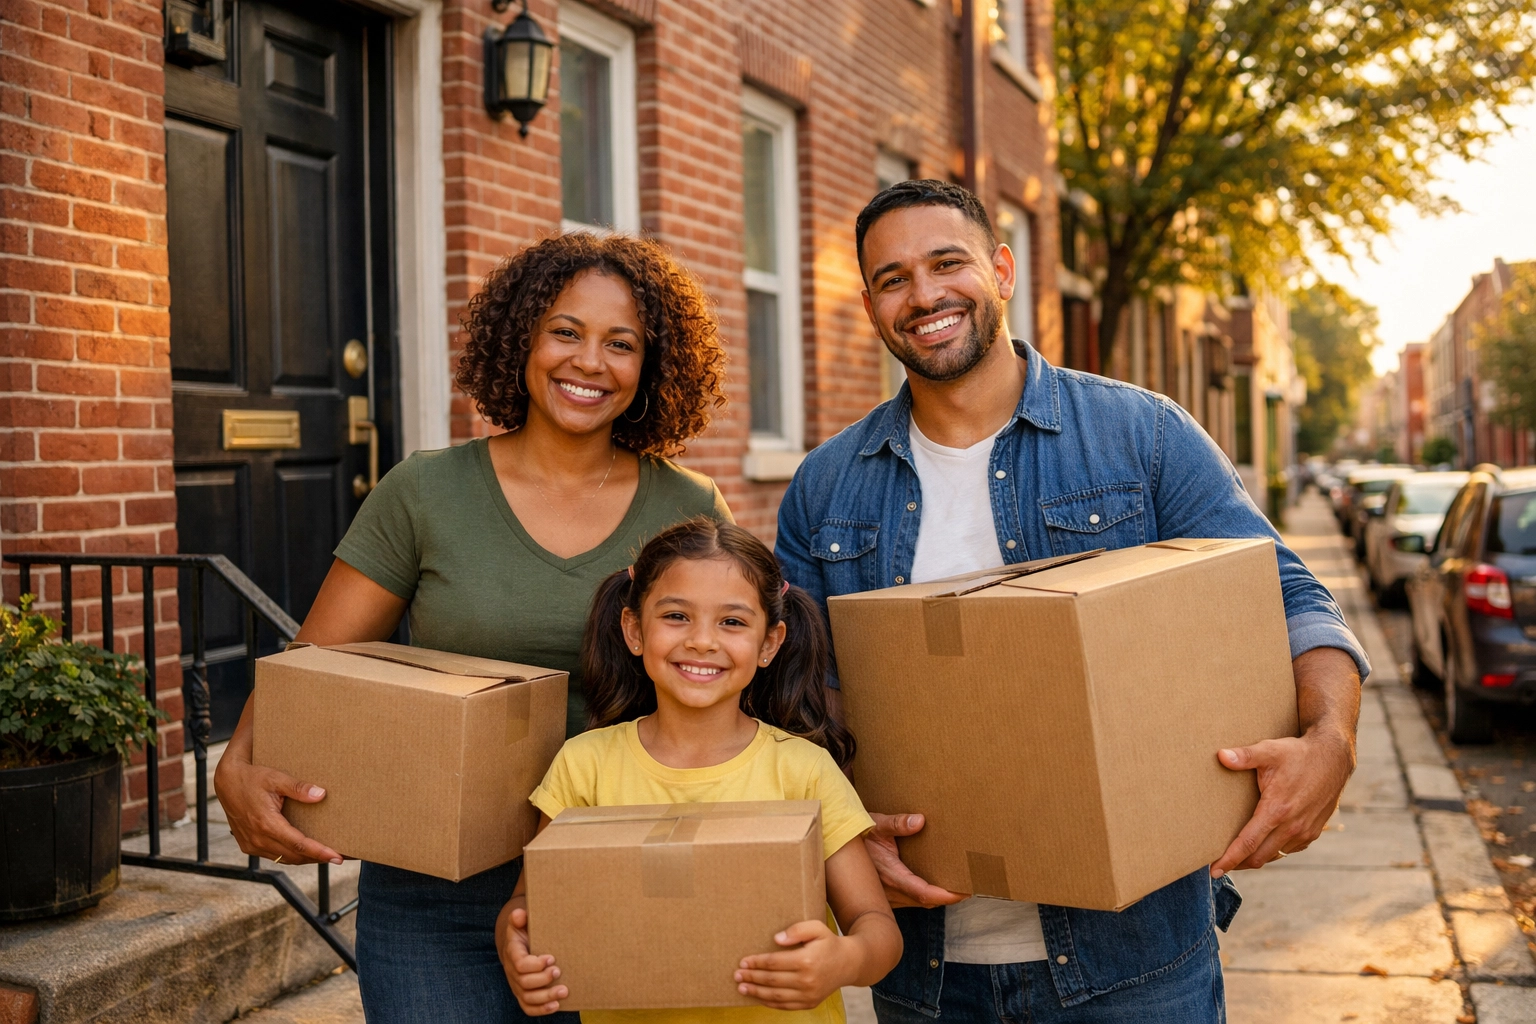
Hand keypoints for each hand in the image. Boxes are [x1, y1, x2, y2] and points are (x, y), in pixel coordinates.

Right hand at [214, 748, 340, 865]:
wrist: (226, 782)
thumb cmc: (252, 778)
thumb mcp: (276, 778)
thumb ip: (299, 788)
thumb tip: (321, 795)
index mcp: (266, 824)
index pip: (299, 844)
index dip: (320, 852)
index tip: (337, 857)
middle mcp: (258, 839)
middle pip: (294, 855)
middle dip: (318, 858)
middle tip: (340, 857)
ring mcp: (251, 844)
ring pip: (284, 858)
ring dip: (305, 858)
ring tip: (327, 855)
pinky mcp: (248, 845)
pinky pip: (274, 855)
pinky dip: (291, 855)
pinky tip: (304, 851)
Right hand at [496, 904, 566, 1014]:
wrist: (519, 946)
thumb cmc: (524, 932)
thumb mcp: (520, 922)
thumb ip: (519, 918)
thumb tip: (520, 915)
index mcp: (513, 954)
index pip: (519, 964)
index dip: (535, 964)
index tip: (552, 958)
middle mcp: (512, 972)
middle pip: (525, 983)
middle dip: (543, 979)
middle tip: (559, 971)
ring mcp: (517, 986)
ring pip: (528, 998)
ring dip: (547, 996)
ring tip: (564, 991)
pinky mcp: (523, 995)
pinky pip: (528, 1007)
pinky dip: (542, 1010)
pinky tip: (556, 1005)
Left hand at [735, 919, 854, 1008]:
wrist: (849, 963)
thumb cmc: (829, 942)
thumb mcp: (816, 927)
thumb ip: (797, 930)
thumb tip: (776, 939)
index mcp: (806, 960)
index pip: (774, 963)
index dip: (756, 962)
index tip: (743, 961)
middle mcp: (807, 980)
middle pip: (772, 980)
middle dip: (752, 977)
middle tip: (737, 975)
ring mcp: (808, 994)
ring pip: (776, 995)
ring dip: (756, 992)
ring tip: (742, 988)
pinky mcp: (810, 1003)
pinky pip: (785, 1005)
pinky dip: (770, 1002)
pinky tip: (759, 997)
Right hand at [862, 812, 965, 908]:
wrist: (837, 845)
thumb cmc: (857, 833)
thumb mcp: (875, 823)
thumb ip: (897, 823)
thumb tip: (920, 821)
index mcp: (890, 874)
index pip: (923, 892)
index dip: (945, 895)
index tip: (964, 891)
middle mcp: (889, 891)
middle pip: (926, 902)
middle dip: (948, 897)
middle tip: (969, 886)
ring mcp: (887, 896)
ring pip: (919, 903)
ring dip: (938, 898)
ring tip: (957, 886)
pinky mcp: (886, 896)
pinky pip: (910, 900)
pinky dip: (926, 895)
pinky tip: (935, 884)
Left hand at [1209, 729, 1353, 876]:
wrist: (1334, 758)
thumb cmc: (1298, 754)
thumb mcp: (1270, 751)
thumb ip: (1244, 756)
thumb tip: (1221, 756)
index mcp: (1277, 811)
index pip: (1248, 843)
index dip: (1230, 859)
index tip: (1214, 871)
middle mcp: (1292, 827)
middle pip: (1259, 857)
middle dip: (1237, 864)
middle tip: (1218, 866)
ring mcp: (1304, 832)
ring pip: (1274, 855)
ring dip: (1255, 858)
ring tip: (1237, 857)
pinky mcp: (1313, 832)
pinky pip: (1288, 850)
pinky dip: (1273, 851)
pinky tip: (1262, 845)